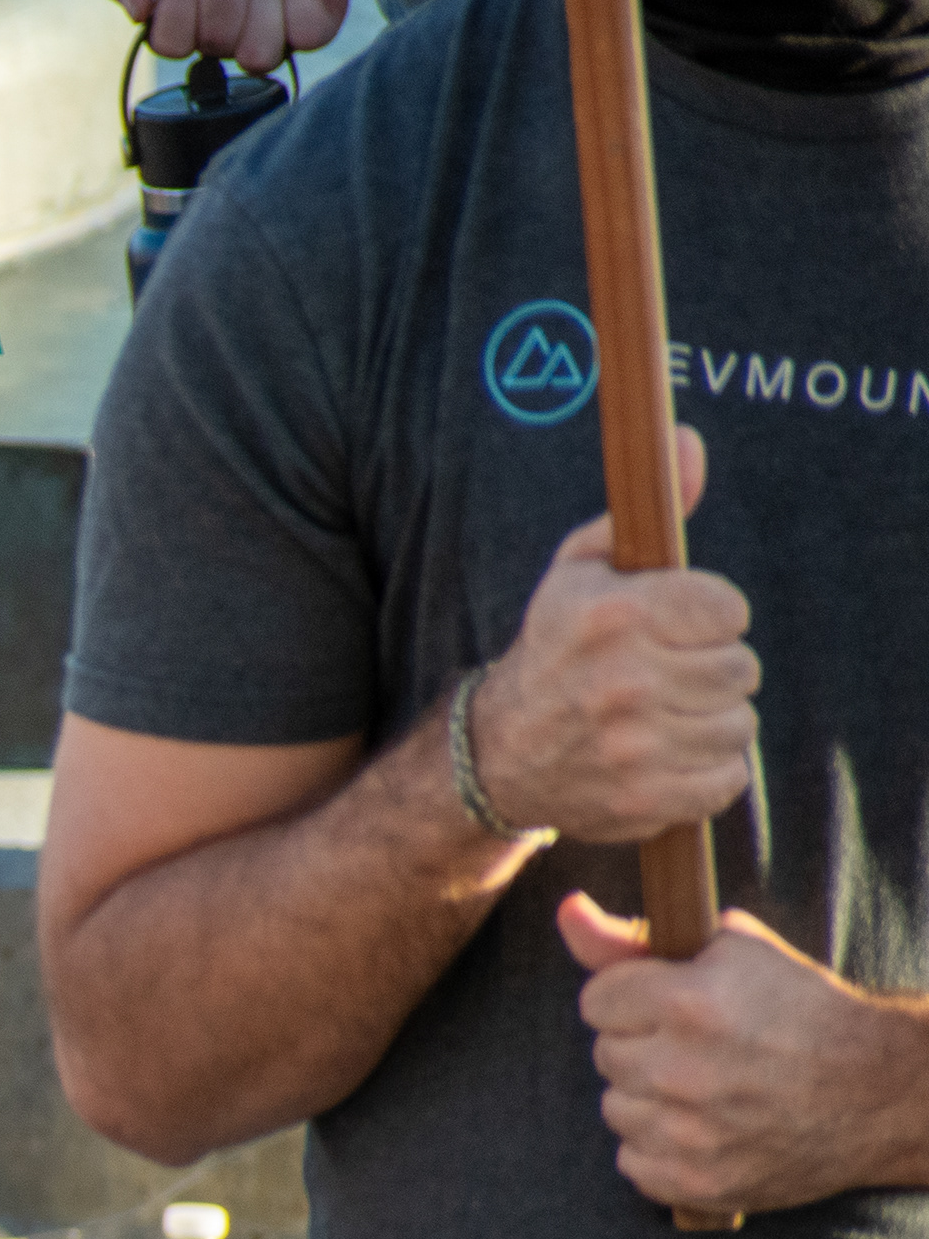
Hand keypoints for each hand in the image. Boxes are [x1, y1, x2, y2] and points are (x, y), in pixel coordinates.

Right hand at [96, 0, 350, 73]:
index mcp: (182, 24)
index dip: (180, 0)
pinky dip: (303, 1)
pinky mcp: (317, 15)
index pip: (172, 41)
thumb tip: (138, 10)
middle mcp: (226, 36)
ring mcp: (271, 31)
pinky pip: (312, 32)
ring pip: (259, 50)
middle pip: (217, 41)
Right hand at [464, 430, 754, 844]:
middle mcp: (621, 683)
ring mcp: (634, 747)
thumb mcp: (583, 568)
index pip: (728, 610)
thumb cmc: (555, 648)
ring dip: (710, 721)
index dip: (707, 618)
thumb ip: (647, 507)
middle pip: (741, 669)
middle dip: (710, 671)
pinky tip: (663, 756)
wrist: (497, 754)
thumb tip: (688, 440)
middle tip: (664, 677)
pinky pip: (727, 777)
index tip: (673, 628)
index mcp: (611, 617)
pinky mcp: (645, 799)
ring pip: (739, 725)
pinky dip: (704, 770)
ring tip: (662, 717)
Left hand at [556, 896, 928, 1213]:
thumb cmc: (804, 1010)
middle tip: (700, 1047)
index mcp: (689, 1003)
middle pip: (605, 1054)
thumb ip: (634, 938)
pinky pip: (633, 1162)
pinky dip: (660, 1149)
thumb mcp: (735, 952)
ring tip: (708, 1088)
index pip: (596, 1001)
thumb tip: (567, 912)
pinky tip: (705, 1129)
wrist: (881, 1090)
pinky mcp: (696, 1182)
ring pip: (616, 1109)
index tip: (668, 1004)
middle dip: (643, 1046)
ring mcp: (687, 1134)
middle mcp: (681, 1071)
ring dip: (649, 1098)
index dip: (632, 999)